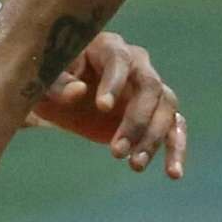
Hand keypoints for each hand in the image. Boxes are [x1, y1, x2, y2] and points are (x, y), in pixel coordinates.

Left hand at [28, 28, 188, 175]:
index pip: (119, 60)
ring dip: (153, 138)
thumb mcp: (45, 83)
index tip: (102, 108)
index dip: (114, 83)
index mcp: (108, 48)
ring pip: (166, 108)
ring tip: (135, 166)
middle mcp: (137, 64)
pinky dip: (176, 149)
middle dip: (136, 120)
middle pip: (150, 87)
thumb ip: (57, 86)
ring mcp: (151, 89)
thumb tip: (78, 92)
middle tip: (116, 152)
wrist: (65, 98)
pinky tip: (173, 173)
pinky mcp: (157, 114)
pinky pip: (174, 128)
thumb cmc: (52, 82)